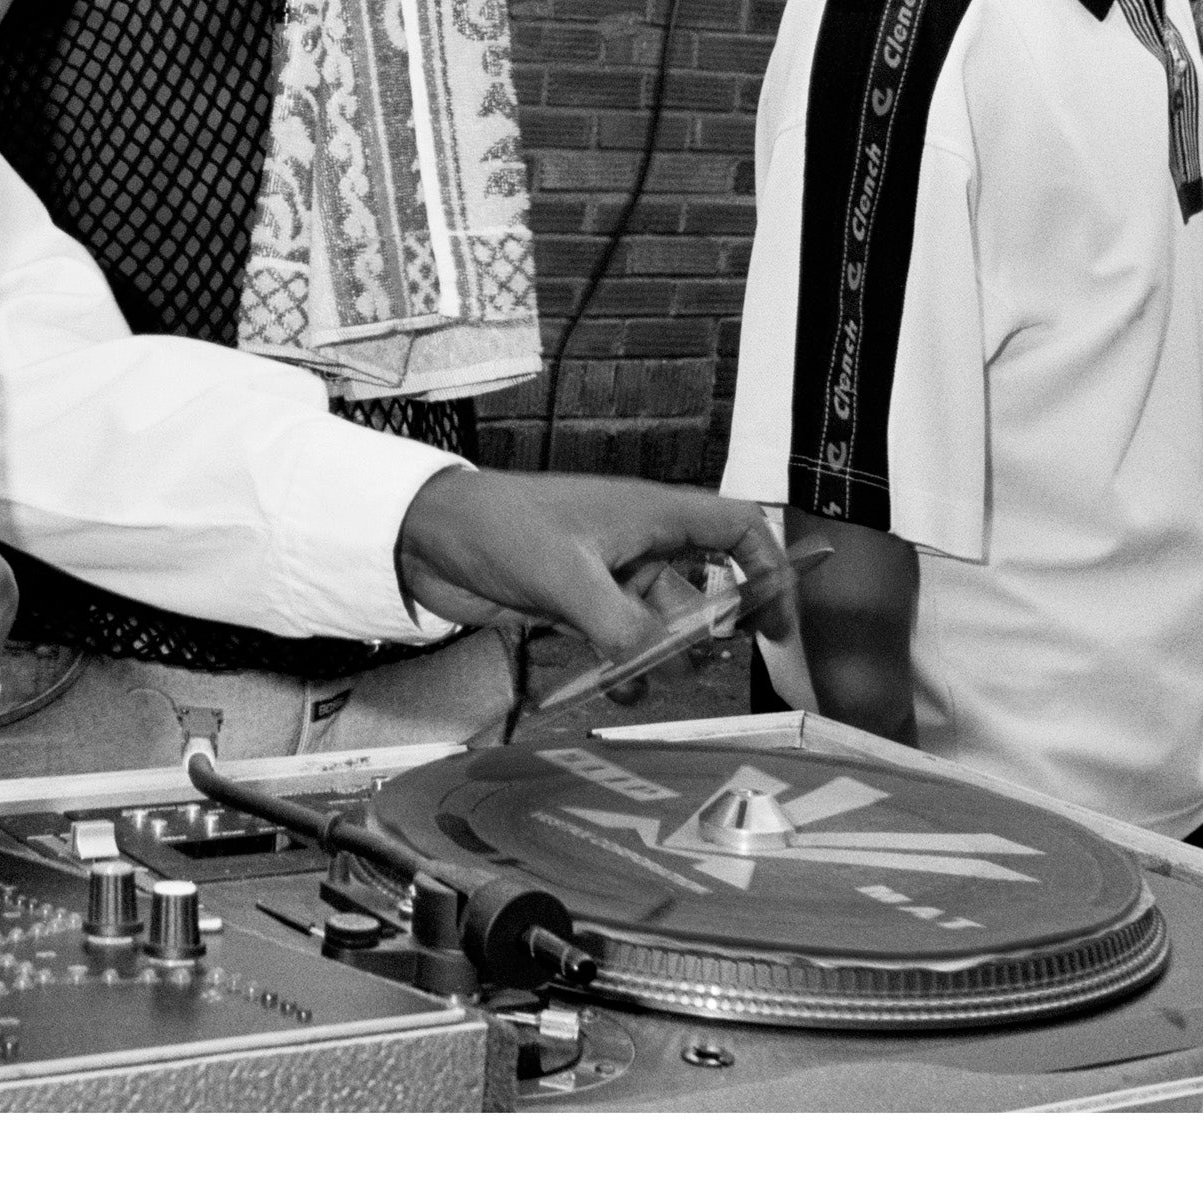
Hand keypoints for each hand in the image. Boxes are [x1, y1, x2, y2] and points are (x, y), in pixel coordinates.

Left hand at [392, 467, 782, 663]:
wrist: (425, 535)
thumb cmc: (496, 528)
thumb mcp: (565, 579)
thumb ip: (620, 626)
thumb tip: (659, 668)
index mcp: (649, 513)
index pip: (736, 527)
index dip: (769, 568)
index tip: (777, 623)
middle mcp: (637, 540)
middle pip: (704, 585)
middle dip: (707, 631)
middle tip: (693, 664)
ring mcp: (607, 573)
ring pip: (661, 622)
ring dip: (660, 657)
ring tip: (639, 680)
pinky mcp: (577, 602)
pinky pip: (623, 640)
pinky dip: (626, 666)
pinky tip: (615, 688)